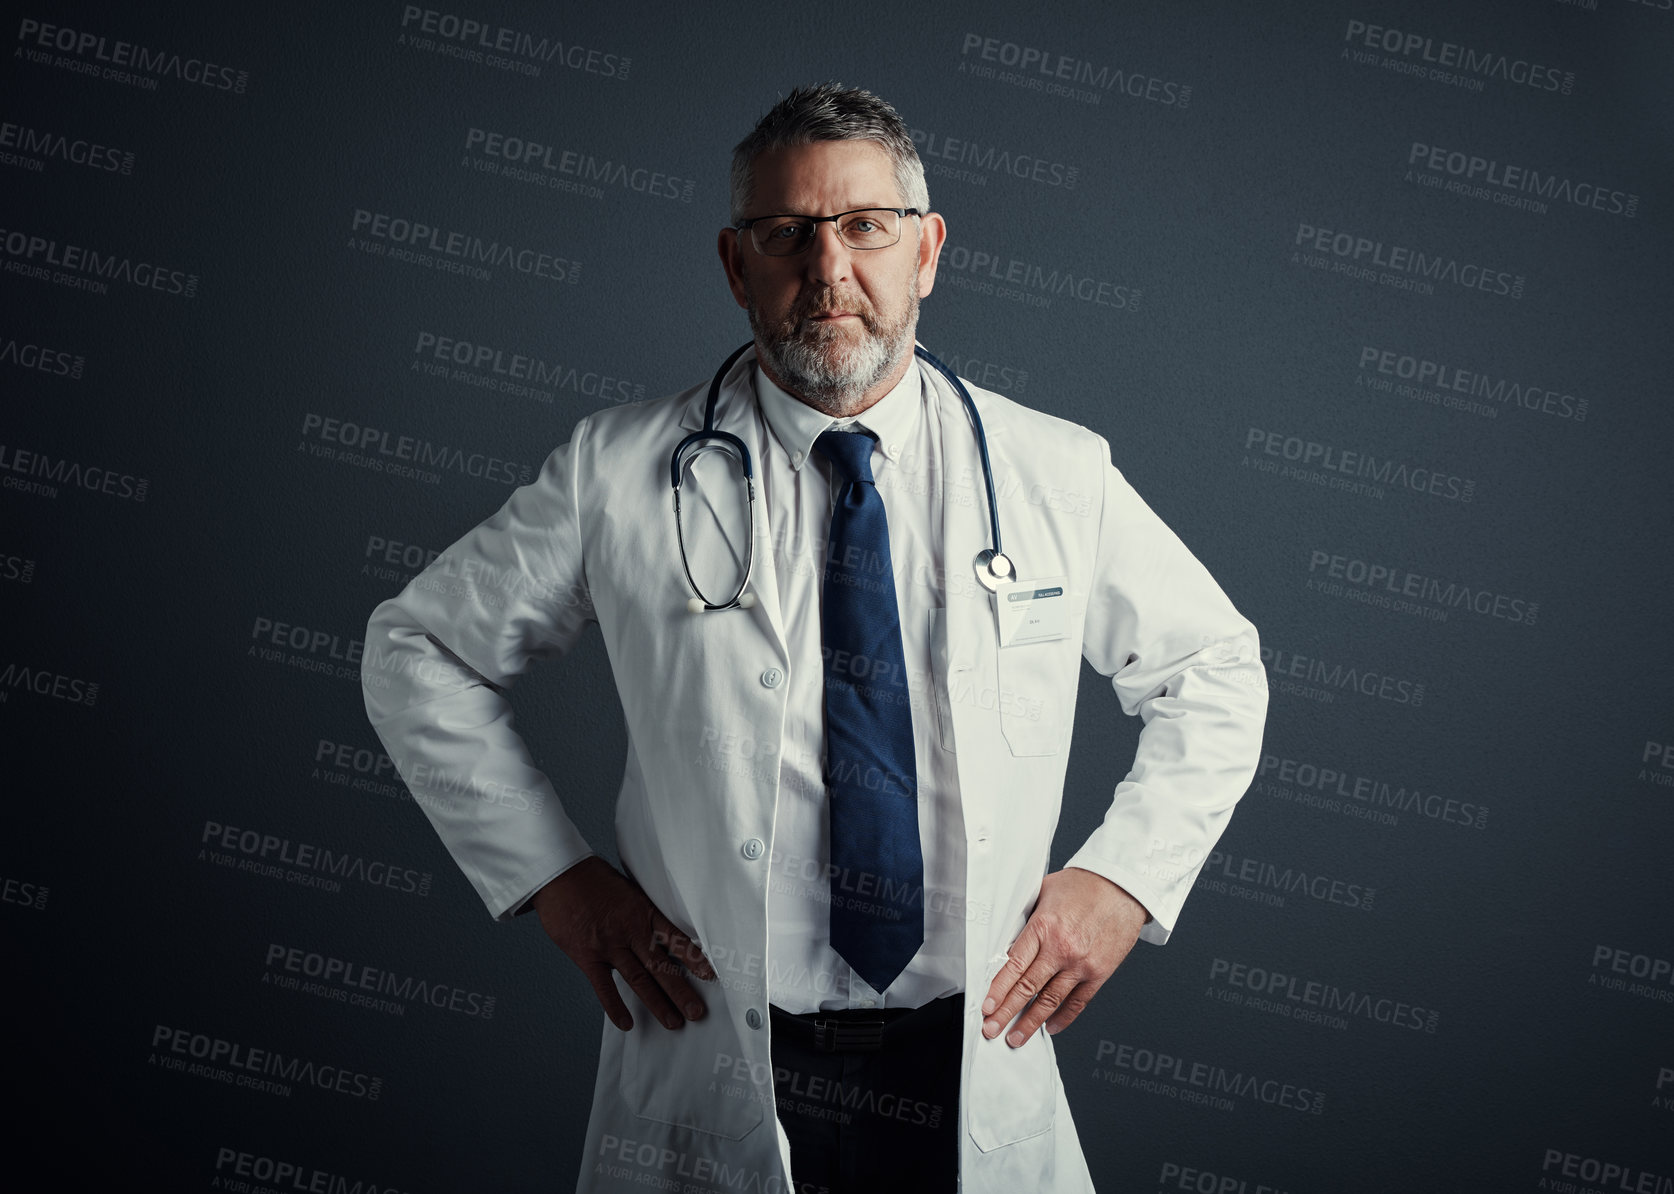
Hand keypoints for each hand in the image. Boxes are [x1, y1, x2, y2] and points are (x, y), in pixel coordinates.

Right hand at [531, 856, 716, 1031]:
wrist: (560, 875)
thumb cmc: (593, 878)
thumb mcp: (629, 890)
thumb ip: (642, 913)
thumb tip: (657, 929)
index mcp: (644, 913)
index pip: (676, 939)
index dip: (694, 959)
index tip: (710, 975)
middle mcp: (631, 931)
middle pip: (662, 966)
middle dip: (681, 992)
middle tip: (696, 1012)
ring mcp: (610, 946)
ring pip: (639, 980)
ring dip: (658, 1003)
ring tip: (674, 1022)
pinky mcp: (588, 956)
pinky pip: (604, 987)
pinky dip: (615, 1007)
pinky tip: (627, 1023)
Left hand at [980, 867, 1148, 1046]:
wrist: (1124, 886)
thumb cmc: (1084, 884)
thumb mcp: (1045, 892)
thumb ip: (1027, 918)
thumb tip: (1005, 939)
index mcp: (1044, 927)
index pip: (1014, 966)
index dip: (997, 990)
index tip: (986, 1007)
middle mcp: (1062, 949)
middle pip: (1027, 988)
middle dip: (1006, 1012)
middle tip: (991, 1029)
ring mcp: (1082, 964)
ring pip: (1050, 1001)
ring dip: (1031, 1022)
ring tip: (1015, 1038)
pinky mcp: (1100, 972)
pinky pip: (1079, 1001)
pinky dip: (1063, 1017)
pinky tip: (1050, 1027)